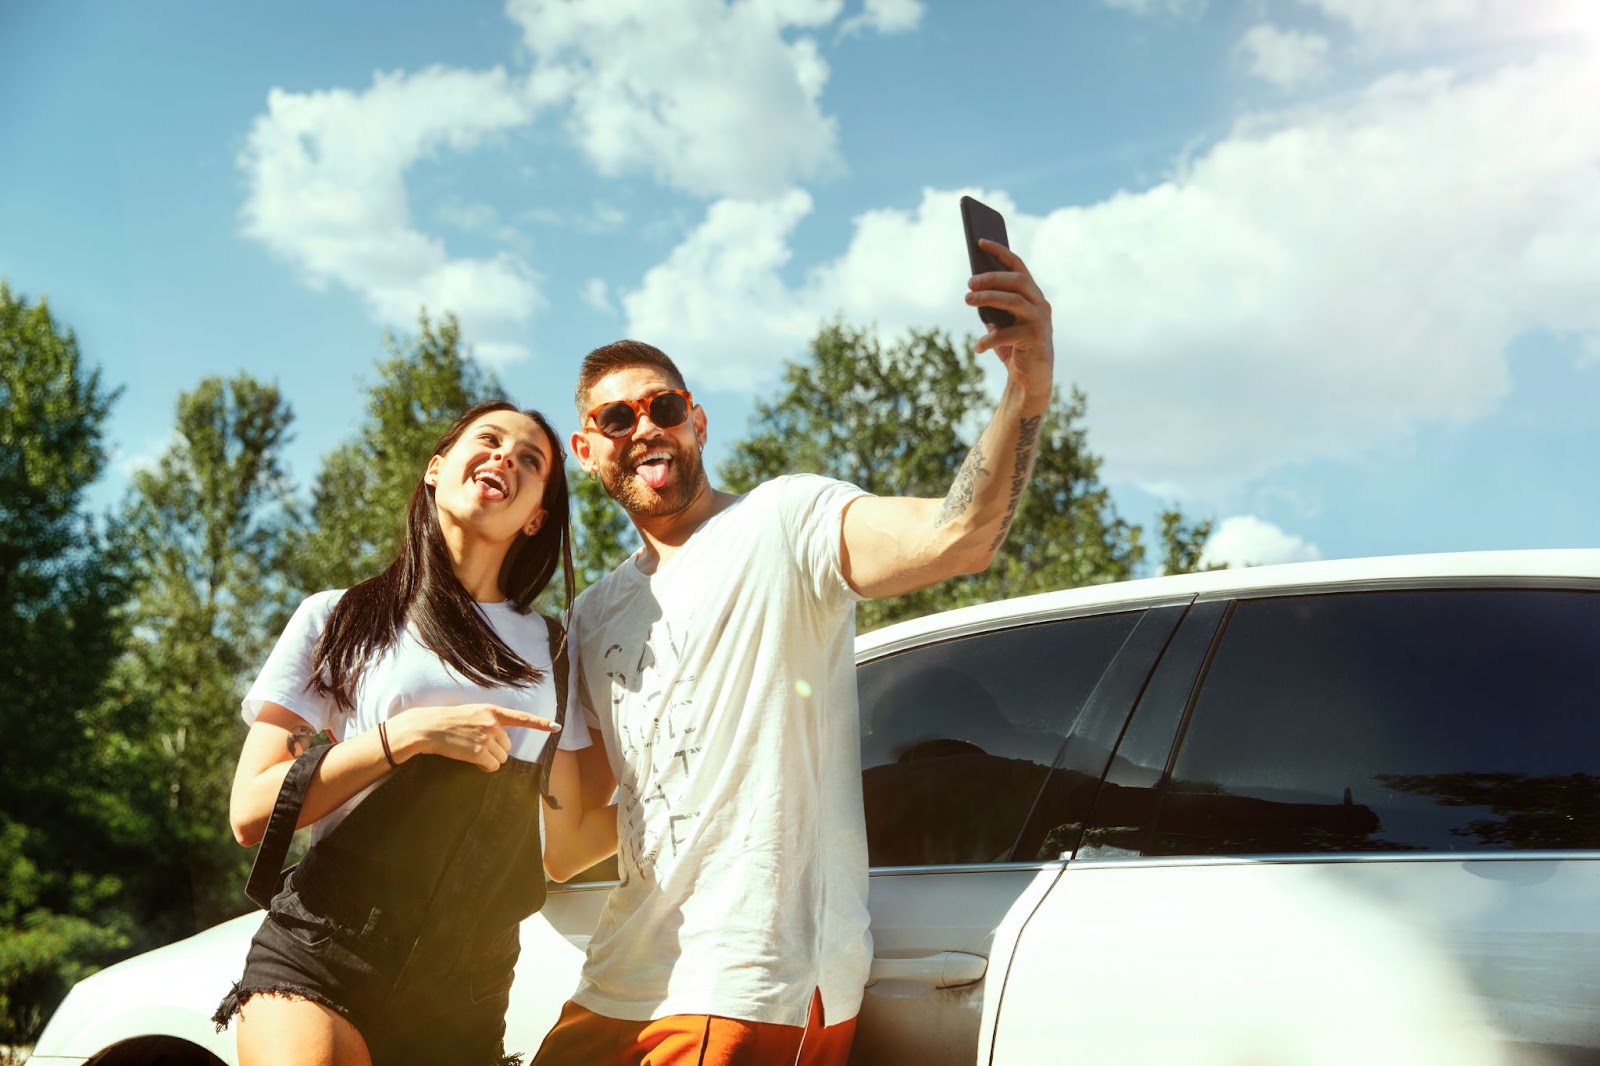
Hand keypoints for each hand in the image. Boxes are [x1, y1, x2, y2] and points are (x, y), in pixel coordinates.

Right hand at [391, 703, 560, 772]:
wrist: (427, 727)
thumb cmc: (448, 721)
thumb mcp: (472, 714)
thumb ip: (489, 722)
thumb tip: (502, 742)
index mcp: (492, 711)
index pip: (521, 718)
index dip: (540, 723)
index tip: (556, 727)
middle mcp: (492, 723)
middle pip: (508, 746)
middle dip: (496, 749)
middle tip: (477, 745)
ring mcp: (486, 737)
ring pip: (502, 757)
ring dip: (490, 759)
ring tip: (471, 751)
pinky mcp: (479, 752)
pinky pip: (492, 766)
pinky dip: (484, 766)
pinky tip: (471, 759)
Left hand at [967, 239, 1053, 394]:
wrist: (1030, 381)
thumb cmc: (1014, 348)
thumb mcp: (1001, 324)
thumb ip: (993, 307)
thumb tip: (974, 289)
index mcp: (1033, 296)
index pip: (1018, 266)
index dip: (1000, 252)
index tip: (979, 242)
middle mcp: (1040, 304)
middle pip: (1017, 281)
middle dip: (992, 278)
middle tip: (969, 283)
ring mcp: (1041, 321)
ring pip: (1014, 301)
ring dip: (988, 298)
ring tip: (967, 300)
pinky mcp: (1037, 340)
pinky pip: (1009, 334)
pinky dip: (990, 338)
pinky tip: (977, 347)